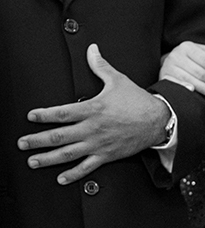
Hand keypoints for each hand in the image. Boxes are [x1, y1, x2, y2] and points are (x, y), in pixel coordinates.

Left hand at [18, 44, 172, 184]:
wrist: (159, 120)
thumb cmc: (138, 101)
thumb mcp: (118, 80)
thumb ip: (100, 66)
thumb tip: (92, 49)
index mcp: (92, 109)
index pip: (61, 113)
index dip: (44, 115)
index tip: (30, 117)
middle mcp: (92, 128)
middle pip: (59, 136)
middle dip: (37, 140)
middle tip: (21, 143)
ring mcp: (99, 144)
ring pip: (68, 154)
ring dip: (48, 159)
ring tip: (32, 161)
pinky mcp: (108, 155)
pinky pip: (88, 167)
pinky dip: (74, 174)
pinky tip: (61, 179)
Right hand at [159, 41, 204, 99]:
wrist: (170, 64)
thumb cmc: (192, 60)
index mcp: (188, 47)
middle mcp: (177, 55)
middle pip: (201, 71)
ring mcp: (169, 66)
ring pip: (191, 79)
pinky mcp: (163, 77)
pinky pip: (176, 84)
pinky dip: (184, 87)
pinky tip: (193, 91)